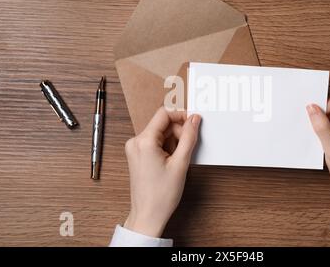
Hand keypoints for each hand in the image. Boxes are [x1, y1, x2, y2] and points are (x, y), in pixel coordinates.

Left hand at [123, 107, 200, 236]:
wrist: (148, 215)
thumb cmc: (161, 195)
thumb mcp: (181, 163)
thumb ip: (189, 137)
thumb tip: (194, 120)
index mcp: (144, 141)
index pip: (164, 113)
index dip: (181, 114)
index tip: (194, 121)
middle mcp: (136, 142)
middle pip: (162, 123)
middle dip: (179, 131)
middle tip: (188, 147)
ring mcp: (135, 148)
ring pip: (160, 133)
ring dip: (174, 140)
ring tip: (179, 159)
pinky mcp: (137, 155)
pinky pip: (156, 142)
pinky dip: (167, 147)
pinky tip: (173, 161)